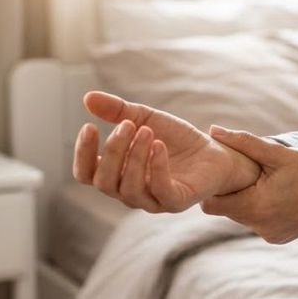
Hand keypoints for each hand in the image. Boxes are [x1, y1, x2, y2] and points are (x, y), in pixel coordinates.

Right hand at [73, 91, 262, 212]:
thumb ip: (118, 110)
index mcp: (118, 174)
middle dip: (113, 151)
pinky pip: (160, 191)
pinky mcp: (177, 201)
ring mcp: (153, 201)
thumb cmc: (176, 139)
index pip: (87, 174)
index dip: (83, 154)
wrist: (214, 151)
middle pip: (105, 182)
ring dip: (134, 157)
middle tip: (128, 125)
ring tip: (146, 131)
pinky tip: (159, 145)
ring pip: (129, 188)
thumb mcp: (146, 119)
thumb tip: (88, 97)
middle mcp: (131, 192)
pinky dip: (156, 167)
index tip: (89, 126)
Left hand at [200, 126, 297, 242]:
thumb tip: (213, 130)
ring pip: (243, 216)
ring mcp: (270, 235)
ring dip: (247, 199)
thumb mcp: (278, 154)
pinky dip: (261, 208)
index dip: (213, 187)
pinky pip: (259, 222)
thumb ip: (243, 142)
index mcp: (256, 207)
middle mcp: (260, 227)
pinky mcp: (279, 238)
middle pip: (227, 210)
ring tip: (264, 180)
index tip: (223, 171)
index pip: (212, 205)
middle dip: (230, 191)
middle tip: (245, 171)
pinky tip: (278, 194)